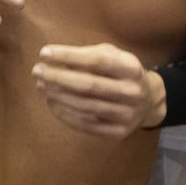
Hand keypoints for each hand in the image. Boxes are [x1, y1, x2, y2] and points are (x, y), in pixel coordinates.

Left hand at [32, 43, 166, 136]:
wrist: (148, 102)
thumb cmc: (121, 73)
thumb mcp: (113, 56)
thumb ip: (87, 55)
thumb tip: (52, 58)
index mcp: (131, 68)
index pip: (96, 60)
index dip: (68, 56)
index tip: (44, 53)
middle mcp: (131, 92)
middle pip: (88, 85)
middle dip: (57, 77)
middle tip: (37, 71)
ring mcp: (126, 114)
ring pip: (84, 106)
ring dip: (57, 96)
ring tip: (41, 86)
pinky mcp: (118, 132)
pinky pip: (85, 124)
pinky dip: (64, 114)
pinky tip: (52, 103)